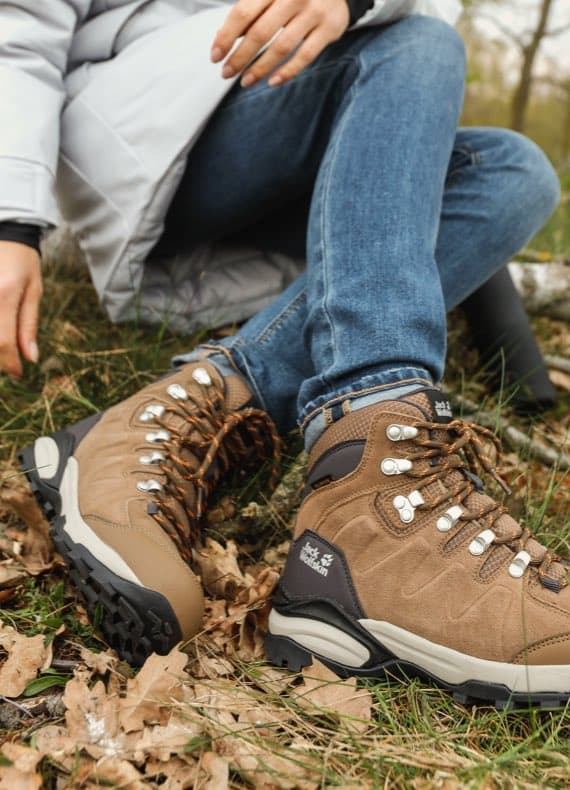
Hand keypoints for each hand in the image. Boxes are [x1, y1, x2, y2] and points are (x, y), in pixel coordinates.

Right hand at [0, 241, 41, 378]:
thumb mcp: (34, 291)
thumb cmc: (22, 261)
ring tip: (5, 348)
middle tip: (8, 363)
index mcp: (5, 295)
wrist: (5, 232)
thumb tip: (30, 358)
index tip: (17, 373)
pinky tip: (2, 332)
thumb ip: (29, 325)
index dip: (8, 363)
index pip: (2, 341)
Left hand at [211, 0, 349, 87]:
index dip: (226, 37)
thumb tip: (223, 39)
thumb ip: (250, 11)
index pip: (243, 13)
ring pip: (281, 47)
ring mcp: (313, 12)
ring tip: (245, 82)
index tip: (215, 56)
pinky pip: (305, 55)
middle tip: (226, 73)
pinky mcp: (329, 29)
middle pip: (260, 33)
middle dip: (240, 57)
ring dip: (260, 68)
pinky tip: (272, 82)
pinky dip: (288, 71)